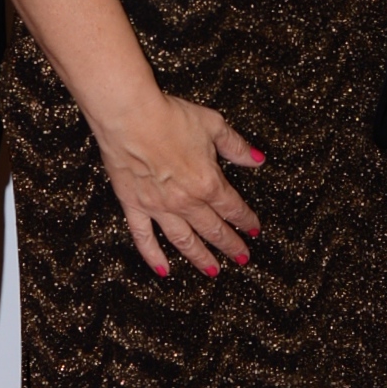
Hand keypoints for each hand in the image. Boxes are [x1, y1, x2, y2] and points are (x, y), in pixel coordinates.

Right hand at [92, 88, 261, 278]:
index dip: (246, 220)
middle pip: (213, 229)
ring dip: (200, 258)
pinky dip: (154, 256)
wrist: (130, 116)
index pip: (233, 207)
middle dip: (230, 245)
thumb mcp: (212, 125)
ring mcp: (159, 207)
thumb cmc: (169, 117)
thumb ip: (236, 146)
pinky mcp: (134, 205)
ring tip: (213, 271)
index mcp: (208, 182)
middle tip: (242, 257)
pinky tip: (164, 270)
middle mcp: (186, 201)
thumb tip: (256, 159)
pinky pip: (145, 237)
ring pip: (184, 241)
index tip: (254, 230)